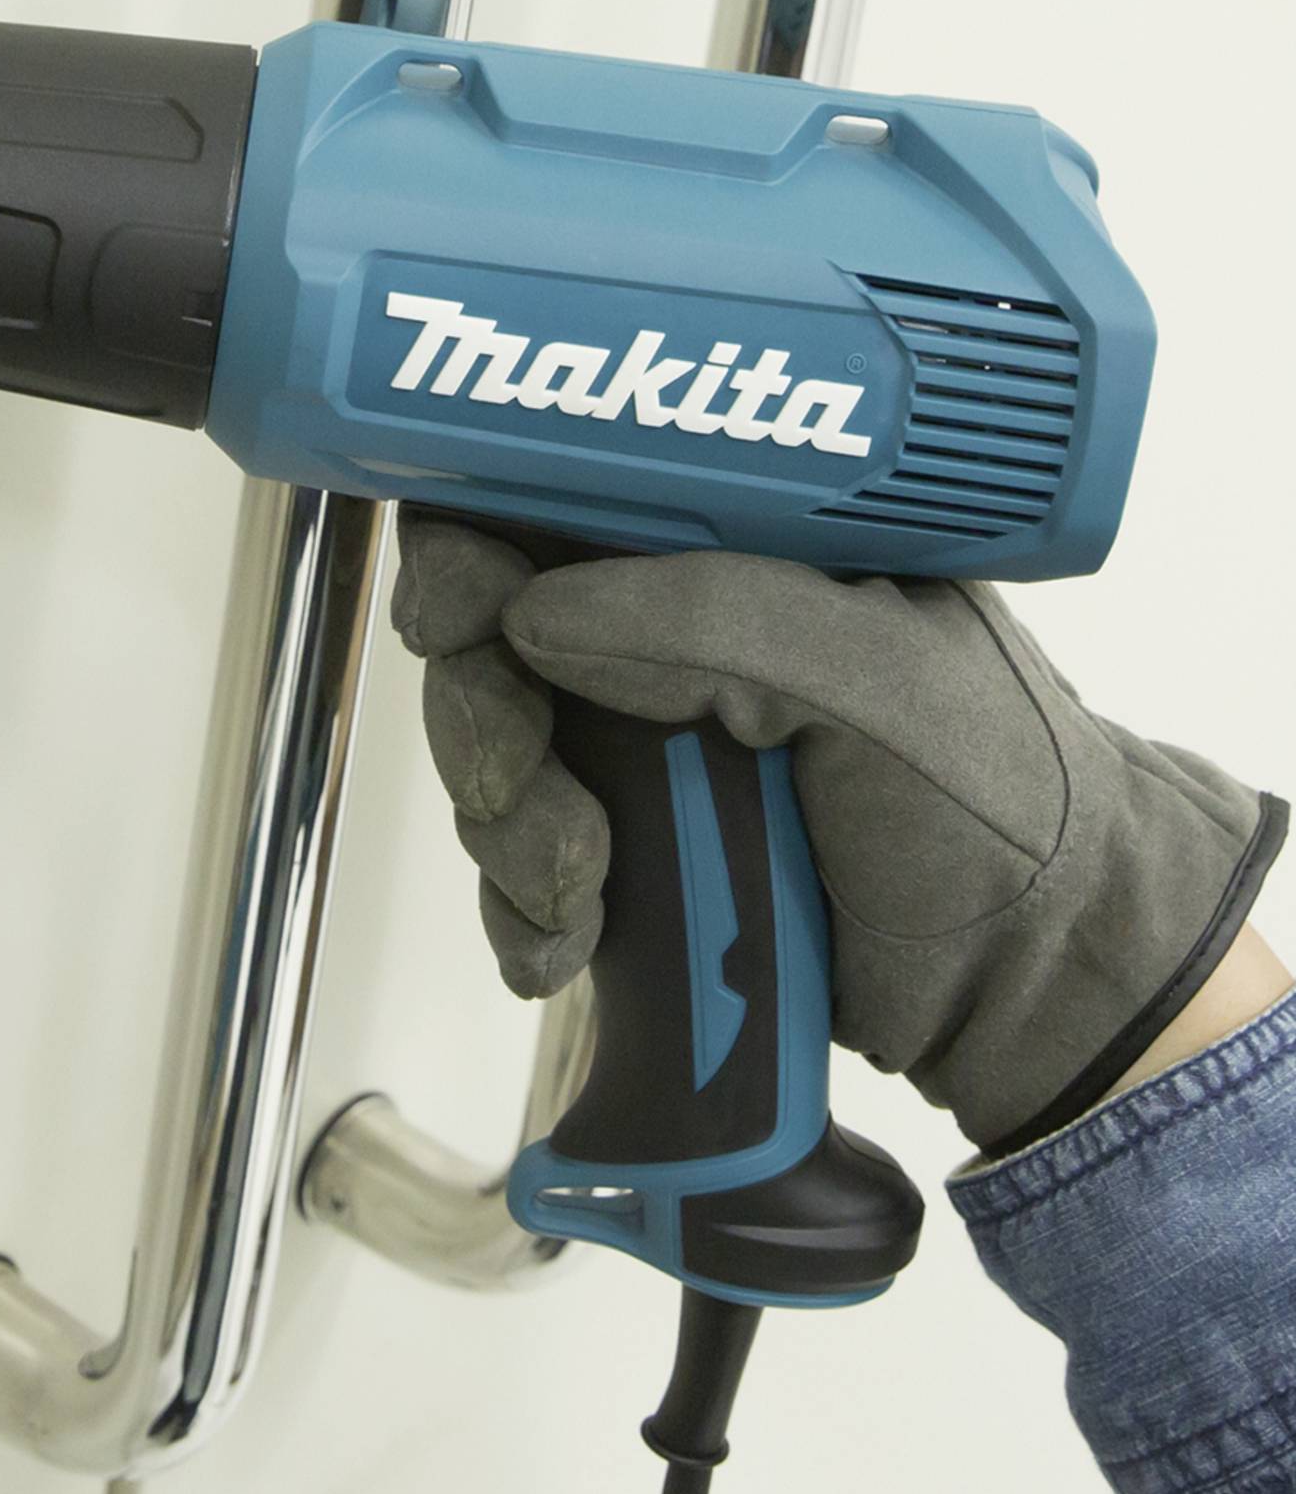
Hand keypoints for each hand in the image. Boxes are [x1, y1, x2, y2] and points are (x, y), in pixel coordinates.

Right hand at [392, 518, 1284, 1150]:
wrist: (1043, 986)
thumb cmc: (999, 796)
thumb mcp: (879, 675)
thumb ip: (715, 621)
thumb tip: (532, 612)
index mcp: (725, 559)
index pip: (549, 508)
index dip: (470, 548)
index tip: (451, 616)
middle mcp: (664, 647)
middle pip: (488, 647)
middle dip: (481, 723)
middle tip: (517, 788)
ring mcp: (641, 763)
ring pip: (493, 769)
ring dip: (508, 835)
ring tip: (580, 891)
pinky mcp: (631, 872)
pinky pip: (519, 883)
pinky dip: (521, 919)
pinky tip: (563, 947)